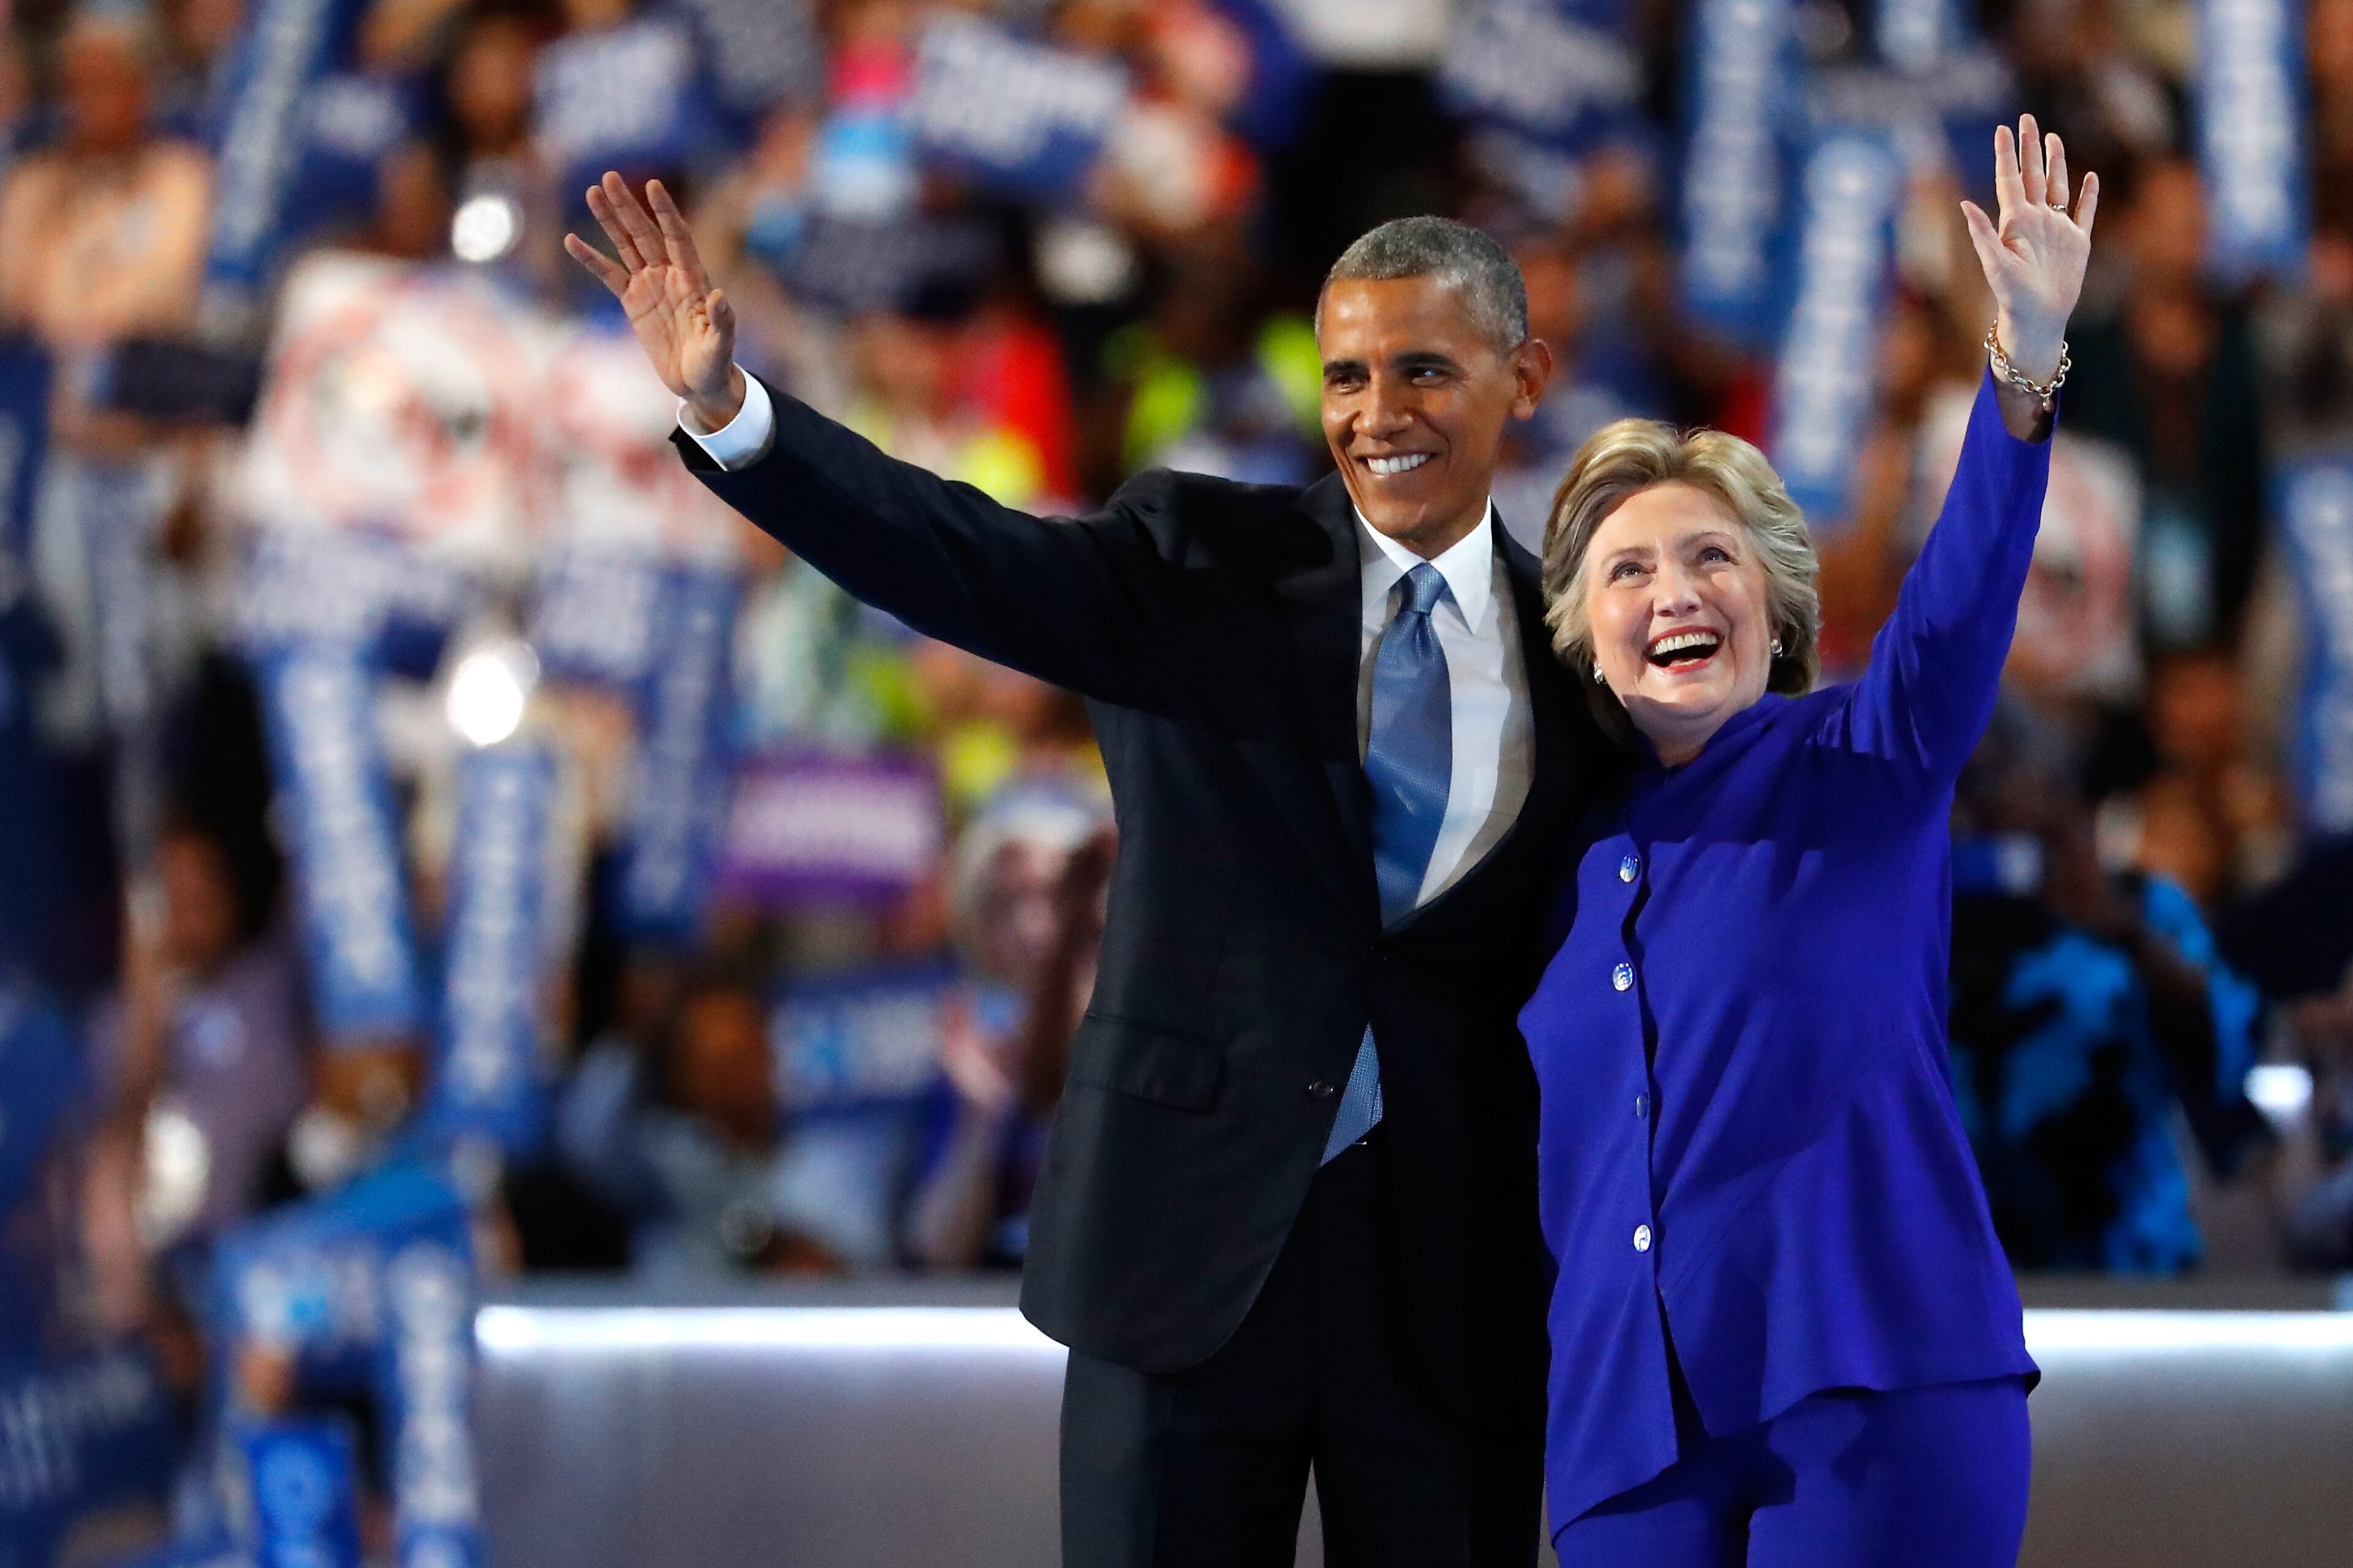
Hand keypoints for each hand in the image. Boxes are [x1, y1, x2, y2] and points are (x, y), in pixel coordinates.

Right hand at [565, 173, 744, 428]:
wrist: (698, 383)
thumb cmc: (715, 364)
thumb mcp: (720, 346)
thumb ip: (722, 322)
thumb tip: (719, 296)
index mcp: (692, 279)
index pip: (678, 237)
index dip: (666, 212)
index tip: (652, 185)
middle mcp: (669, 275)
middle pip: (645, 233)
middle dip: (627, 207)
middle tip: (609, 177)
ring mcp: (649, 285)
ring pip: (625, 245)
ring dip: (609, 220)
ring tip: (591, 192)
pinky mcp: (632, 301)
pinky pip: (608, 275)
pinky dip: (591, 259)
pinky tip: (572, 240)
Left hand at [1959, 115, 2096, 384]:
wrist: (2037, 318)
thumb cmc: (2011, 296)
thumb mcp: (1994, 263)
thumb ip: (1982, 233)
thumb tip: (1964, 204)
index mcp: (2015, 222)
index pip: (2010, 180)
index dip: (2007, 155)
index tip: (2004, 129)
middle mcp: (2036, 220)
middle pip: (2034, 175)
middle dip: (2030, 147)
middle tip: (2027, 119)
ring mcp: (2057, 229)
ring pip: (2058, 186)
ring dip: (2056, 163)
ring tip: (2053, 138)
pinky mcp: (2078, 242)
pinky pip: (2084, 213)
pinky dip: (2088, 195)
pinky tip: (2090, 178)